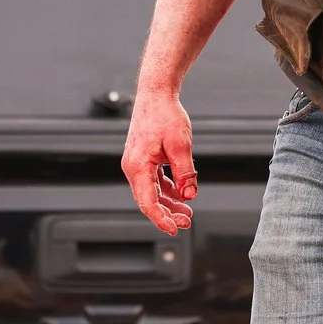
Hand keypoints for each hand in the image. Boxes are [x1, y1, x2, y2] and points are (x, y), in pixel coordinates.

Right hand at [122, 90, 196, 235]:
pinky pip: (154, 181)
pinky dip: (167, 190)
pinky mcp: (143, 160)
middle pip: (148, 200)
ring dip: (168, 203)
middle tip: (187, 221)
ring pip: (152, 192)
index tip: (175, 229)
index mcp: (138, 166)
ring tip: (187, 212)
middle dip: (167, 214)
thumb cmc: (165, 115)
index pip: (147, 202)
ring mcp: (137, 164)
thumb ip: (185, 173)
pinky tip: (181, 194)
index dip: (161, 219)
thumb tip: (189, 196)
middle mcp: (133, 167)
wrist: (156, 94)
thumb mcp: (181, 145)